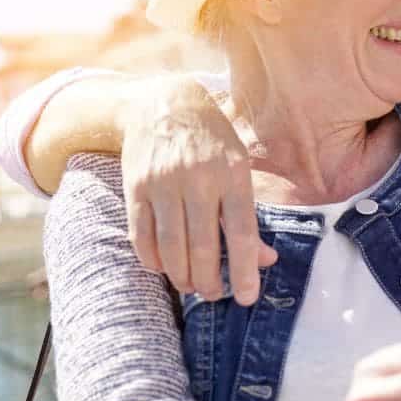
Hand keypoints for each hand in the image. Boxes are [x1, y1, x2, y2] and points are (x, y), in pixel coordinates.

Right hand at [121, 76, 276, 304]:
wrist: (164, 103)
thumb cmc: (212, 141)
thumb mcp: (240, 167)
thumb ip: (250, 215)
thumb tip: (264, 260)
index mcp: (232, 174)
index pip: (241, 232)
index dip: (245, 269)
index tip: (248, 297)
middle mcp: (198, 179)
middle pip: (202, 246)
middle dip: (209, 281)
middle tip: (213, 295)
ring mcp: (163, 183)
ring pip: (171, 247)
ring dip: (181, 276)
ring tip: (191, 286)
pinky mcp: (135, 187)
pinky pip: (141, 236)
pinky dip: (152, 260)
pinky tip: (163, 268)